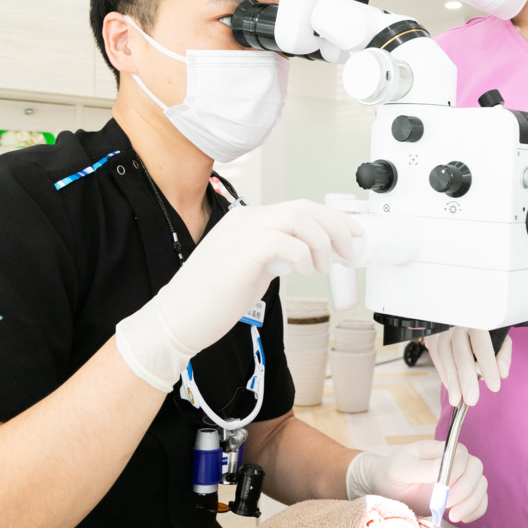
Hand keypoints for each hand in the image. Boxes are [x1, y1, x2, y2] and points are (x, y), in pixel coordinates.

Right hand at [116, 199, 362, 390]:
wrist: (177, 320)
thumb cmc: (210, 301)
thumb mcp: (251, 270)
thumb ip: (274, 257)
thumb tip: (305, 257)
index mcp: (247, 222)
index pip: (297, 209)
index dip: (329, 219)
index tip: (351, 234)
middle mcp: (246, 220)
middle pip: (303, 208)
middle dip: (335, 226)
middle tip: (351, 249)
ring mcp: (243, 232)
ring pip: (298, 218)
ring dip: (322, 242)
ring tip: (326, 266)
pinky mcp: (244, 252)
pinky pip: (286, 242)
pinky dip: (303, 255)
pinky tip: (306, 272)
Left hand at [345, 440, 487, 523]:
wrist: (386, 488)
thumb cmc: (391, 473)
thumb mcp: (401, 469)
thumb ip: (423, 468)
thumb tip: (445, 467)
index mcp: (438, 450)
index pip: (461, 453)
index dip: (457, 470)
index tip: (443, 487)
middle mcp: (452, 462)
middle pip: (475, 468)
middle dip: (466, 489)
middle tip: (448, 505)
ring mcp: (458, 479)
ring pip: (480, 485)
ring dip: (472, 502)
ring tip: (454, 516)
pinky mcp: (460, 496)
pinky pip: (479, 500)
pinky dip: (476, 510)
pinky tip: (462, 517)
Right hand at [426, 327, 512, 406]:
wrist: (465, 320)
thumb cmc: (486, 333)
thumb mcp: (500, 339)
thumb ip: (503, 355)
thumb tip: (502, 373)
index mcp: (477, 321)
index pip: (482, 344)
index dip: (488, 365)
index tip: (494, 387)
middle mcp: (458, 323)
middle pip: (461, 352)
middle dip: (466, 379)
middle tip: (472, 400)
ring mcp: (443, 330)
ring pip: (444, 356)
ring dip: (452, 381)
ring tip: (457, 400)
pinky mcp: (432, 337)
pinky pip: (436, 357)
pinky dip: (444, 374)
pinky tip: (452, 387)